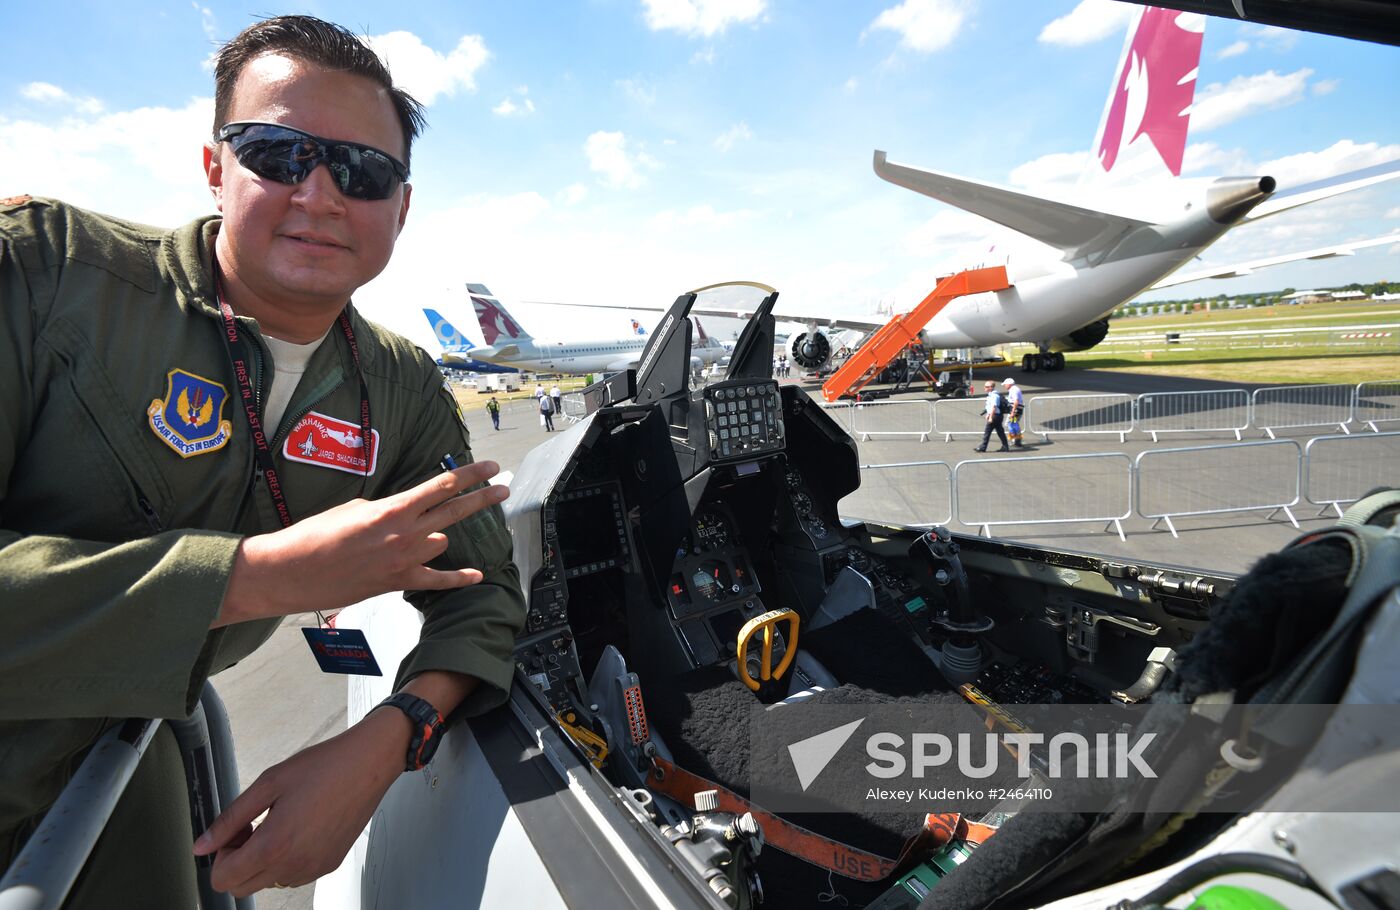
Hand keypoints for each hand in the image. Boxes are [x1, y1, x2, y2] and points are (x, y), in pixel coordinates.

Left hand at [194, 710, 406, 895]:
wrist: (369, 763)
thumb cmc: (324, 767)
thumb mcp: (268, 784)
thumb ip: (229, 819)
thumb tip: (201, 845)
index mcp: (274, 845)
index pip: (223, 880)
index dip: (221, 854)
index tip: (237, 830)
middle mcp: (294, 865)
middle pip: (242, 888)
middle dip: (238, 860)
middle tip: (253, 826)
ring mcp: (313, 868)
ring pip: (268, 882)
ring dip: (263, 861)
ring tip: (280, 823)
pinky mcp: (329, 864)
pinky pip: (294, 875)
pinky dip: (287, 858)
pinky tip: (300, 826)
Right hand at [217, 460, 508, 625]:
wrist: (291, 571)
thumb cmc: (315, 534)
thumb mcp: (353, 507)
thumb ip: (388, 509)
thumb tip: (406, 514)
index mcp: (392, 509)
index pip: (441, 486)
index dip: (469, 475)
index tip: (489, 467)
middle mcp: (404, 534)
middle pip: (454, 511)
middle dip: (482, 497)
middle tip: (502, 486)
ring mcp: (403, 561)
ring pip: (441, 543)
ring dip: (437, 537)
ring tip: (420, 535)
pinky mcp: (396, 584)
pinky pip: (437, 581)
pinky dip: (457, 578)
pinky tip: (477, 574)